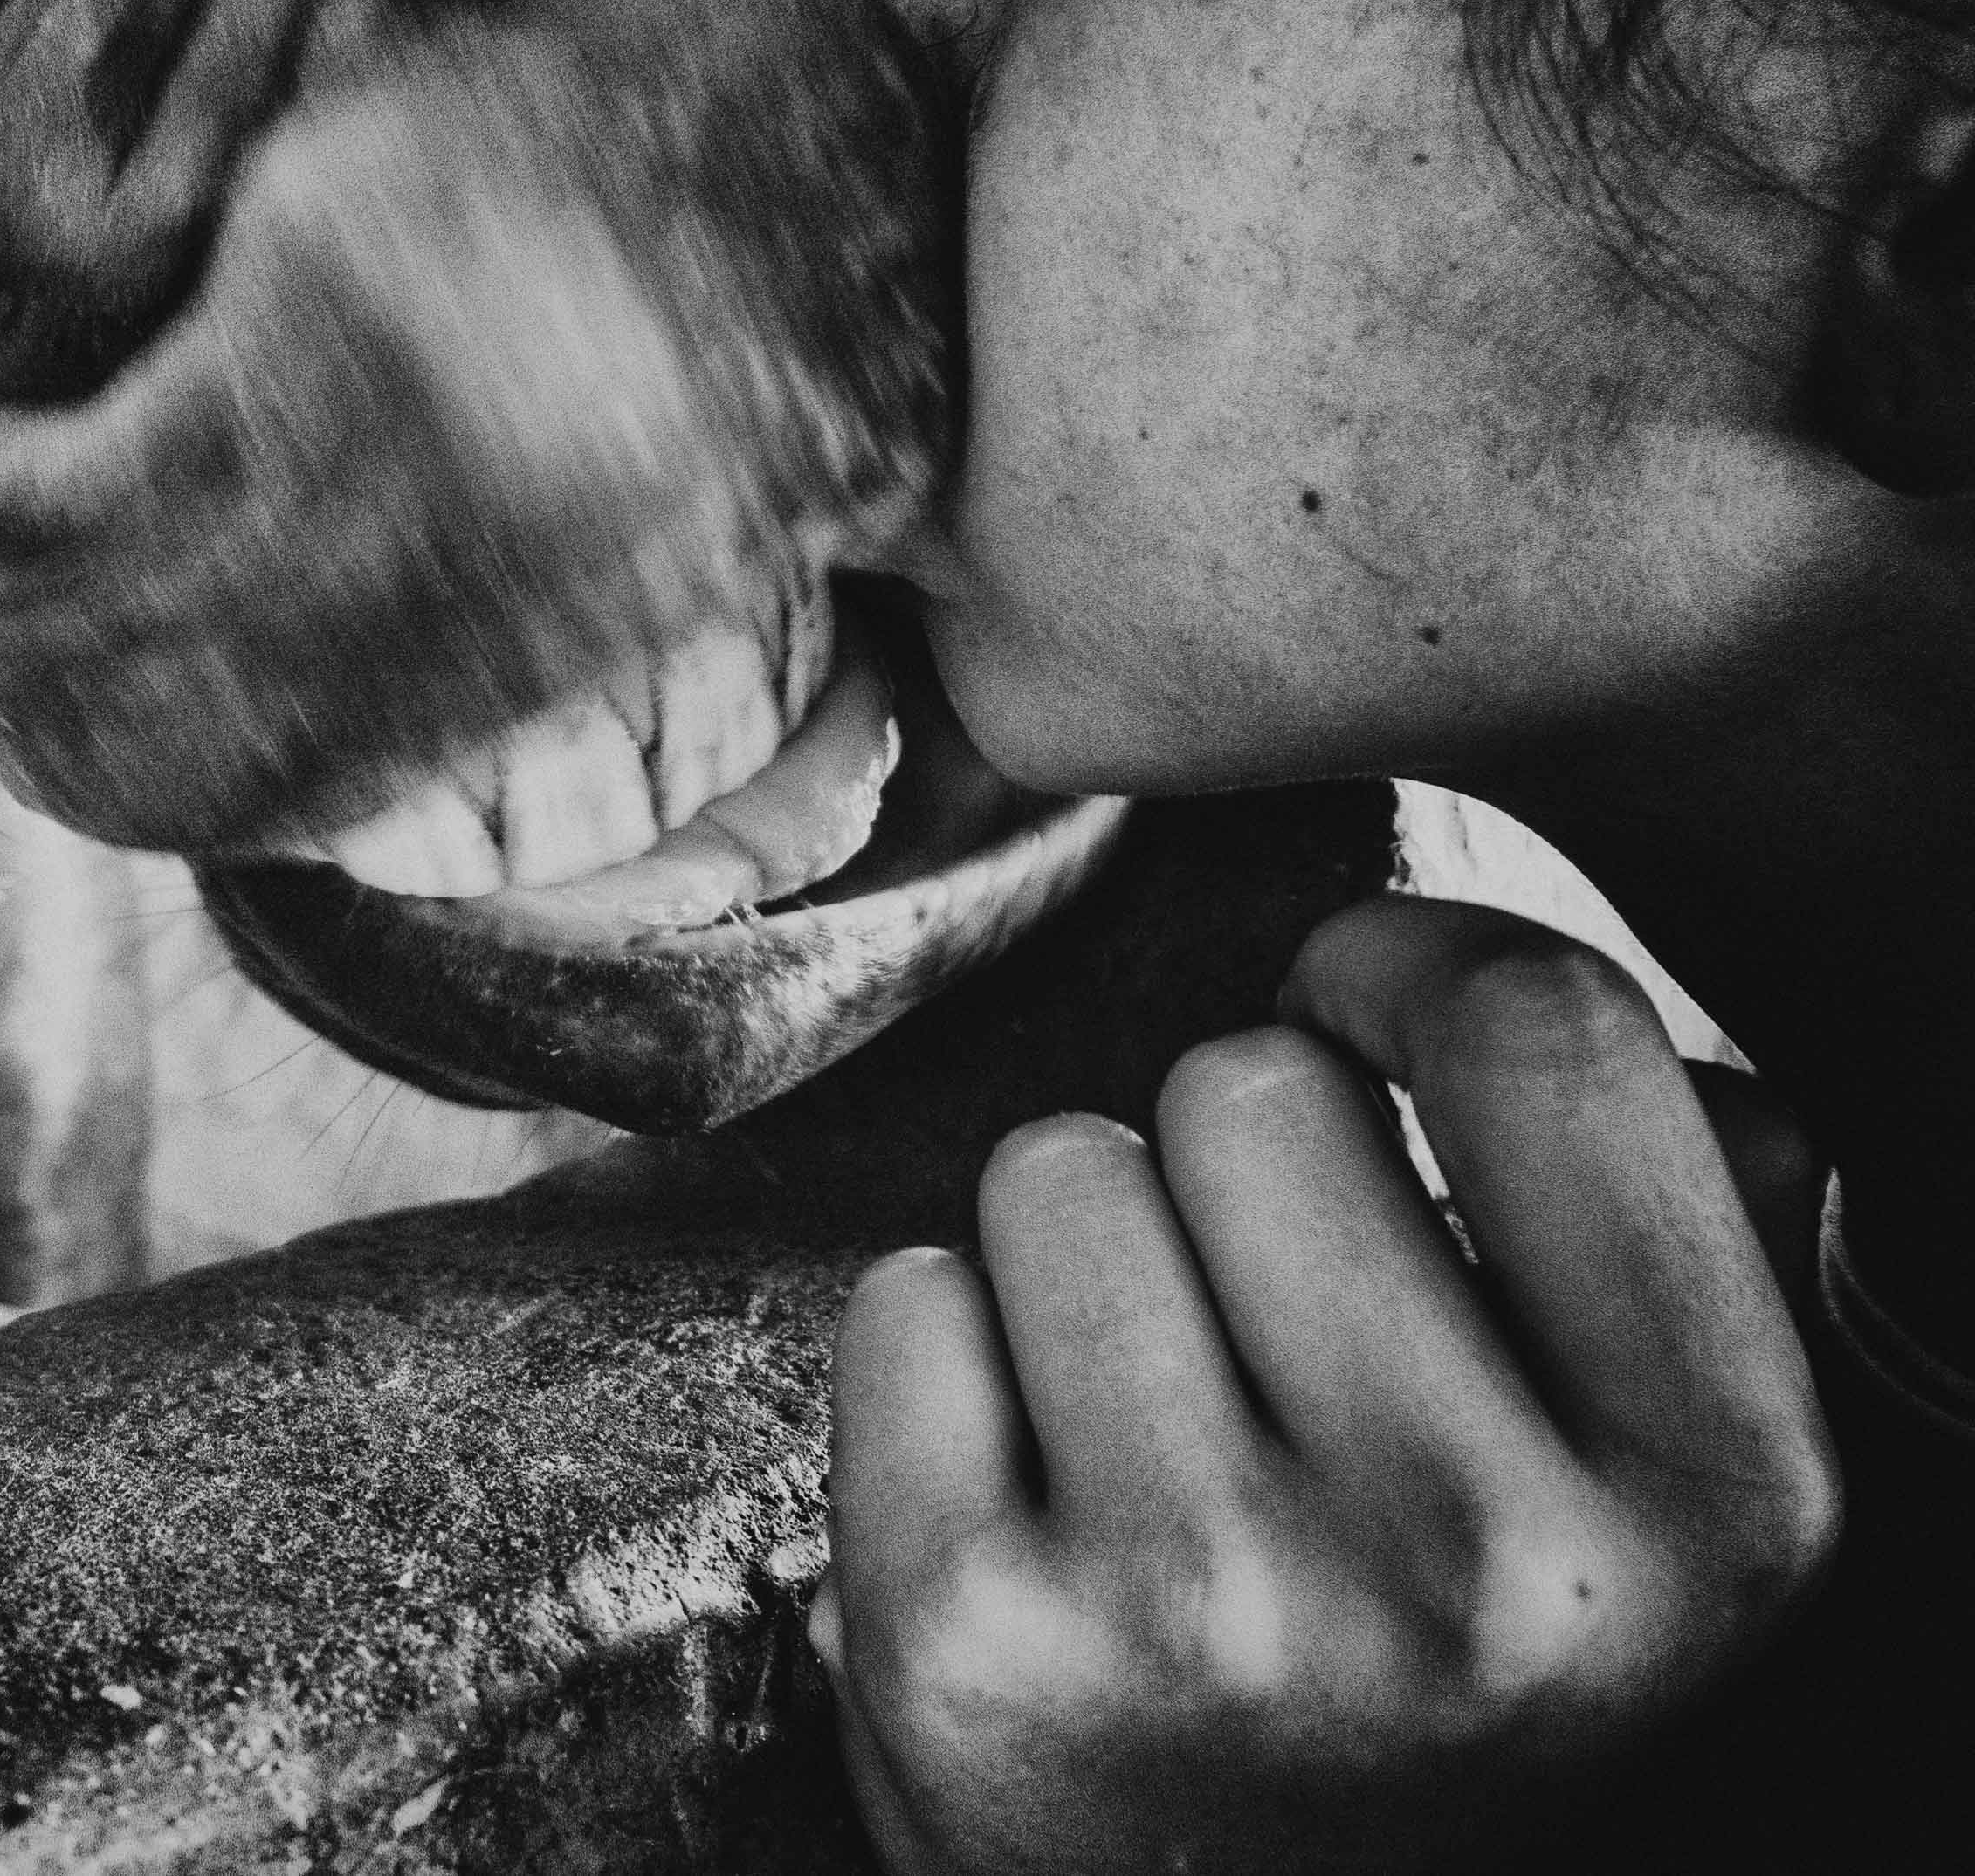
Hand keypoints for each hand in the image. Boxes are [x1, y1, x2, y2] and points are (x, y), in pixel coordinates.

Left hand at [807, 897, 1838, 1873]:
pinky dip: (942, 1366)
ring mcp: (1211, 1603)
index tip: (1369, 1020)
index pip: (1548, 1034)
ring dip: (1080, 1253)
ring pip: (1057, 1170)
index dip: (1412, 969)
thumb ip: (1675, 1239)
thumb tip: (1603, 1041)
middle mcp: (1482, 1566)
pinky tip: (1025, 1495)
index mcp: (1718, 1498)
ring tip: (1150, 1425)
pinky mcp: (971, 1633)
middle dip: (1228, 1163)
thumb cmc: (1428, 1655)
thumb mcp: (1649, 1494)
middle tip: (1260, 1339)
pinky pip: (906, 1296)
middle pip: (1248, 1087)